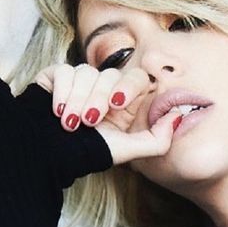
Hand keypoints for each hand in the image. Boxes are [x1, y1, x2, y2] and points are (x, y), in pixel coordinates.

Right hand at [33, 63, 181, 163]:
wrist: (49, 155)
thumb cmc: (90, 153)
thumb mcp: (127, 151)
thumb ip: (158, 140)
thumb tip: (178, 117)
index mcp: (126, 100)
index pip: (138, 77)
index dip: (129, 86)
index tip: (117, 104)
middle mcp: (106, 87)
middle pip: (110, 75)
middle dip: (98, 99)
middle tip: (89, 120)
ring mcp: (83, 80)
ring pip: (87, 73)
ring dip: (77, 100)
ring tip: (70, 123)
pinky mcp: (59, 76)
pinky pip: (65, 71)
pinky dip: (62, 92)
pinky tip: (57, 111)